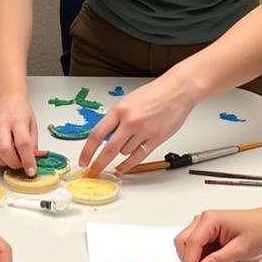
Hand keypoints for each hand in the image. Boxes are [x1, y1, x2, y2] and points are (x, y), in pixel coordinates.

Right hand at [0, 92, 37, 173]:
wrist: (6, 99)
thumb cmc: (20, 112)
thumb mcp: (33, 125)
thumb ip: (32, 144)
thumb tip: (31, 163)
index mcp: (18, 119)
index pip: (23, 144)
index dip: (27, 160)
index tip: (31, 171)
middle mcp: (0, 122)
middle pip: (4, 150)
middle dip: (13, 163)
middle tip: (20, 164)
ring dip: (1, 163)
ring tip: (9, 159)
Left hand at [80, 76, 194, 175]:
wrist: (177, 90)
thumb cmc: (154, 93)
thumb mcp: (127, 101)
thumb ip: (115, 119)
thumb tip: (104, 137)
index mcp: (119, 110)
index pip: (97, 134)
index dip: (87, 150)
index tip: (83, 159)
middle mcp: (130, 121)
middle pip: (109, 149)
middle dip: (99, 163)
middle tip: (93, 170)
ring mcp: (144, 131)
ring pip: (124, 152)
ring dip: (121, 153)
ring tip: (128, 141)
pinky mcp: (156, 139)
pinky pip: (138, 157)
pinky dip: (128, 165)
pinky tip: (122, 168)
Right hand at [174, 207, 261, 261]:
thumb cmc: (258, 231)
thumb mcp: (240, 249)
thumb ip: (218, 260)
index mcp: (210, 220)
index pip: (192, 243)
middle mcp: (203, 220)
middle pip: (183, 241)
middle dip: (187, 260)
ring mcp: (204, 225)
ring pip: (186, 244)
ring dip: (192, 259)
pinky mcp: (207, 231)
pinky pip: (195, 245)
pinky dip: (198, 257)